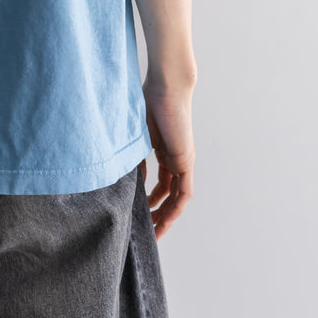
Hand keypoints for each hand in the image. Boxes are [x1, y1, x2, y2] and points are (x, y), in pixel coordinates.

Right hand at [140, 82, 195, 239]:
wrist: (166, 87)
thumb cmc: (149, 101)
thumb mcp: (136, 136)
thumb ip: (135, 157)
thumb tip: (132, 180)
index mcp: (165, 152)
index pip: (162, 184)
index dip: (153, 200)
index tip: (142, 213)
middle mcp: (176, 159)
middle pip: (171, 194)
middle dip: (160, 214)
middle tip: (149, 231)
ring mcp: (183, 160)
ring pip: (178, 197)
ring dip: (168, 215)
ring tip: (155, 230)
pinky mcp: (185, 160)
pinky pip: (184, 192)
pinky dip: (176, 207)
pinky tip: (165, 218)